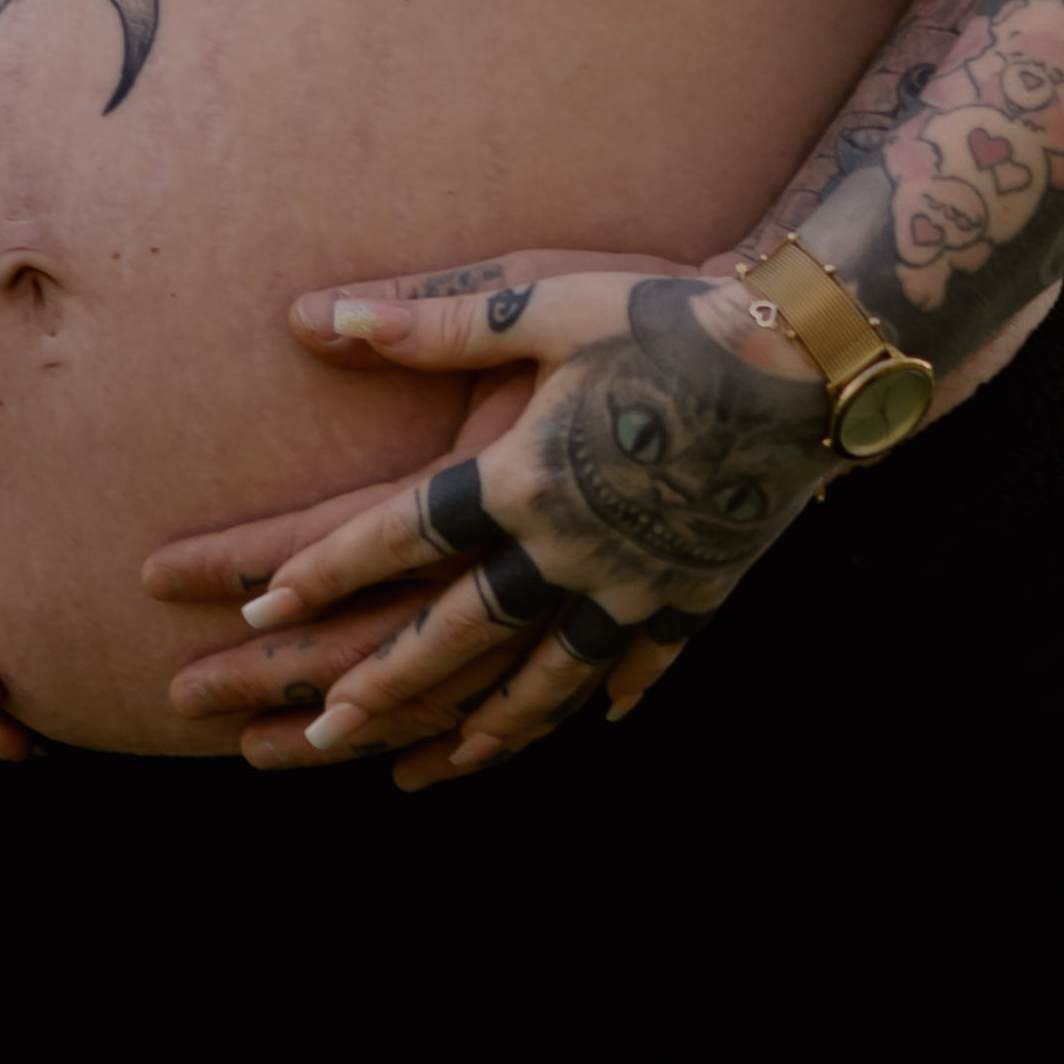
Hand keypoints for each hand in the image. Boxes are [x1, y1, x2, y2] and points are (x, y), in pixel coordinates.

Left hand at [181, 255, 831, 786]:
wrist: (808, 358)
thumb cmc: (669, 310)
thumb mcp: (549, 297)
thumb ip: (439, 320)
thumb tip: (320, 318)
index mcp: (522, 471)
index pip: (398, 533)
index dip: (322, 568)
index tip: (255, 605)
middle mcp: (569, 545)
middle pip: (456, 632)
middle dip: (377, 684)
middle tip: (312, 733)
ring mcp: (634, 580)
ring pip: (543, 676)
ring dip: (480, 725)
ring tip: (427, 766)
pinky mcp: (694, 589)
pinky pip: (641, 661)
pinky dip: (609, 696)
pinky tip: (593, 722)